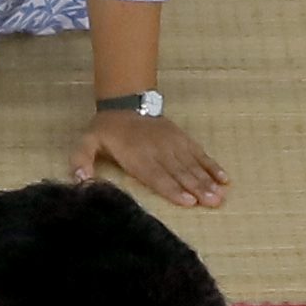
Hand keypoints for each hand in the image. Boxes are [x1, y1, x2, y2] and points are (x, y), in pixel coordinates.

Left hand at [74, 108, 231, 211]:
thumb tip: (80, 181)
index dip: (173, 189)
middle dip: (197, 189)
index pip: (156, 176)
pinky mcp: (183, 140)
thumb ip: (81, 161)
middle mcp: (158, 151)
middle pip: (180, 173)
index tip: (188, 201)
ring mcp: (173, 145)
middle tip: (213, 202)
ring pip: (193, 165)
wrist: (125, 103)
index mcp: (136, 156)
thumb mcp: (87, 142)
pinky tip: (224, 179)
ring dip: (208, 181)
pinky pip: (200, 154)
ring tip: (220, 195)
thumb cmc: (106, 130)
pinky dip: (212, 166)